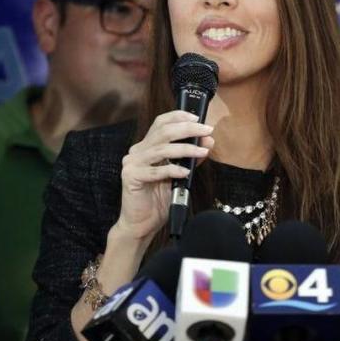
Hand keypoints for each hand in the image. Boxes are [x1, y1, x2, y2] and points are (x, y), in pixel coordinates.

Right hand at [117, 111, 213, 242]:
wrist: (141, 224)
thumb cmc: (158, 199)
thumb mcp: (179, 175)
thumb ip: (191, 158)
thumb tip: (208, 142)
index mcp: (147, 147)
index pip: (161, 123)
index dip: (179, 116)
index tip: (198, 118)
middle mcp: (137, 151)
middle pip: (163, 132)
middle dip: (188, 129)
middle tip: (207, 131)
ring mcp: (132, 163)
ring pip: (161, 149)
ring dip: (185, 149)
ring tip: (202, 152)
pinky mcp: (131, 177)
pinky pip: (155, 171)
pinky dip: (173, 170)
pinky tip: (186, 172)